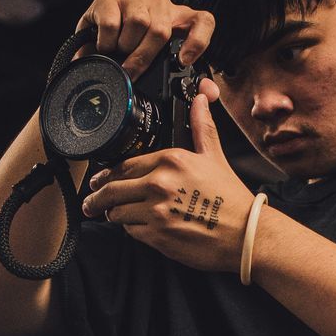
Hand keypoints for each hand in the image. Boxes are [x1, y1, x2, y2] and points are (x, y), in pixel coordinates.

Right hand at [72, 0, 214, 77]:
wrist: (92, 45)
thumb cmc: (130, 56)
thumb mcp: (159, 69)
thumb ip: (189, 83)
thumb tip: (209, 92)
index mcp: (180, 21)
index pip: (203, 21)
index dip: (198, 40)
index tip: (183, 60)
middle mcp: (160, 5)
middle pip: (162, 29)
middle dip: (144, 57)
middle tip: (132, 71)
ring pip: (138, 22)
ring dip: (125, 47)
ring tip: (119, 53)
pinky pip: (111, 22)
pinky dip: (106, 42)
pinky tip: (105, 44)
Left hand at [79, 83, 251, 272]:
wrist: (245, 234)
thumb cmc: (231, 199)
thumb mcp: (214, 156)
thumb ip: (201, 127)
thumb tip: (201, 99)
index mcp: (170, 160)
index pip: (125, 165)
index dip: (108, 174)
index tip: (100, 180)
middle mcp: (159, 183)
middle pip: (112, 190)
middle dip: (96, 198)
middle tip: (90, 202)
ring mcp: (156, 211)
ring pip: (117, 212)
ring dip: (115, 215)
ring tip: (117, 215)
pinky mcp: (157, 236)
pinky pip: (131, 232)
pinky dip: (132, 230)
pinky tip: (142, 227)